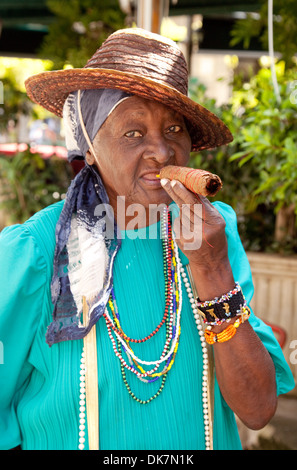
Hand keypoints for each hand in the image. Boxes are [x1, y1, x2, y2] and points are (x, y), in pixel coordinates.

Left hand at [161, 178, 233, 299]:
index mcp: (215, 223)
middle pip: (185, 207)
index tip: (174, 181)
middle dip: (175, 192)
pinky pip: (177, 223)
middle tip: (165, 180)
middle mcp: (202, 230)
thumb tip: (190, 186)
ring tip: (194, 222)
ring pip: (181, 214)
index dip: (184, 192)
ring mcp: (190, 237)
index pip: (196, 204)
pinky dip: (181, 222)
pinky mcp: (181, 242)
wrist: (211, 262)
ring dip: (183, 211)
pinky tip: (189, 230)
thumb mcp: (217, 221)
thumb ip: (205, 206)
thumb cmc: (215, 236)